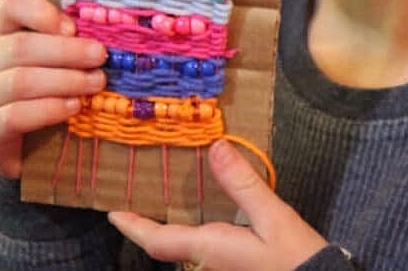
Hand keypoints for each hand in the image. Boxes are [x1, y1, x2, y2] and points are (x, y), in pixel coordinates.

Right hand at [0, 0, 108, 177]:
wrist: (26, 146)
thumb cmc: (48, 90)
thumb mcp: (57, 60)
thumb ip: (70, 40)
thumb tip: (104, 30)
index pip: (11, 3)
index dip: (42, 11)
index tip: (75, 28)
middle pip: (20, 46)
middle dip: (67, 51)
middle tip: (101, 57)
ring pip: (19, 81)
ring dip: (64, 81)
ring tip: (95, 84)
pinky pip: (14, 116)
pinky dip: (49, 110)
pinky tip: (73, 108)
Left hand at [109, 139, 327, 270]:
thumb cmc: (296, 258)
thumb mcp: (273, 216)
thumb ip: (243, 184)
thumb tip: (215, 147)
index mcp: (210, 248)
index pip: (157, 240)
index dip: (132, 226)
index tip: (111, 212)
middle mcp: (208, 262)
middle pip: (167, 244)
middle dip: (148, 224)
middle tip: (134, 198)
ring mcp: (221, 267)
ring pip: (185, 247)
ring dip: (169, 227)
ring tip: (161, 200)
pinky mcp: (235, 266)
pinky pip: (202, 248)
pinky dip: (191, 231)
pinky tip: (201, 215)